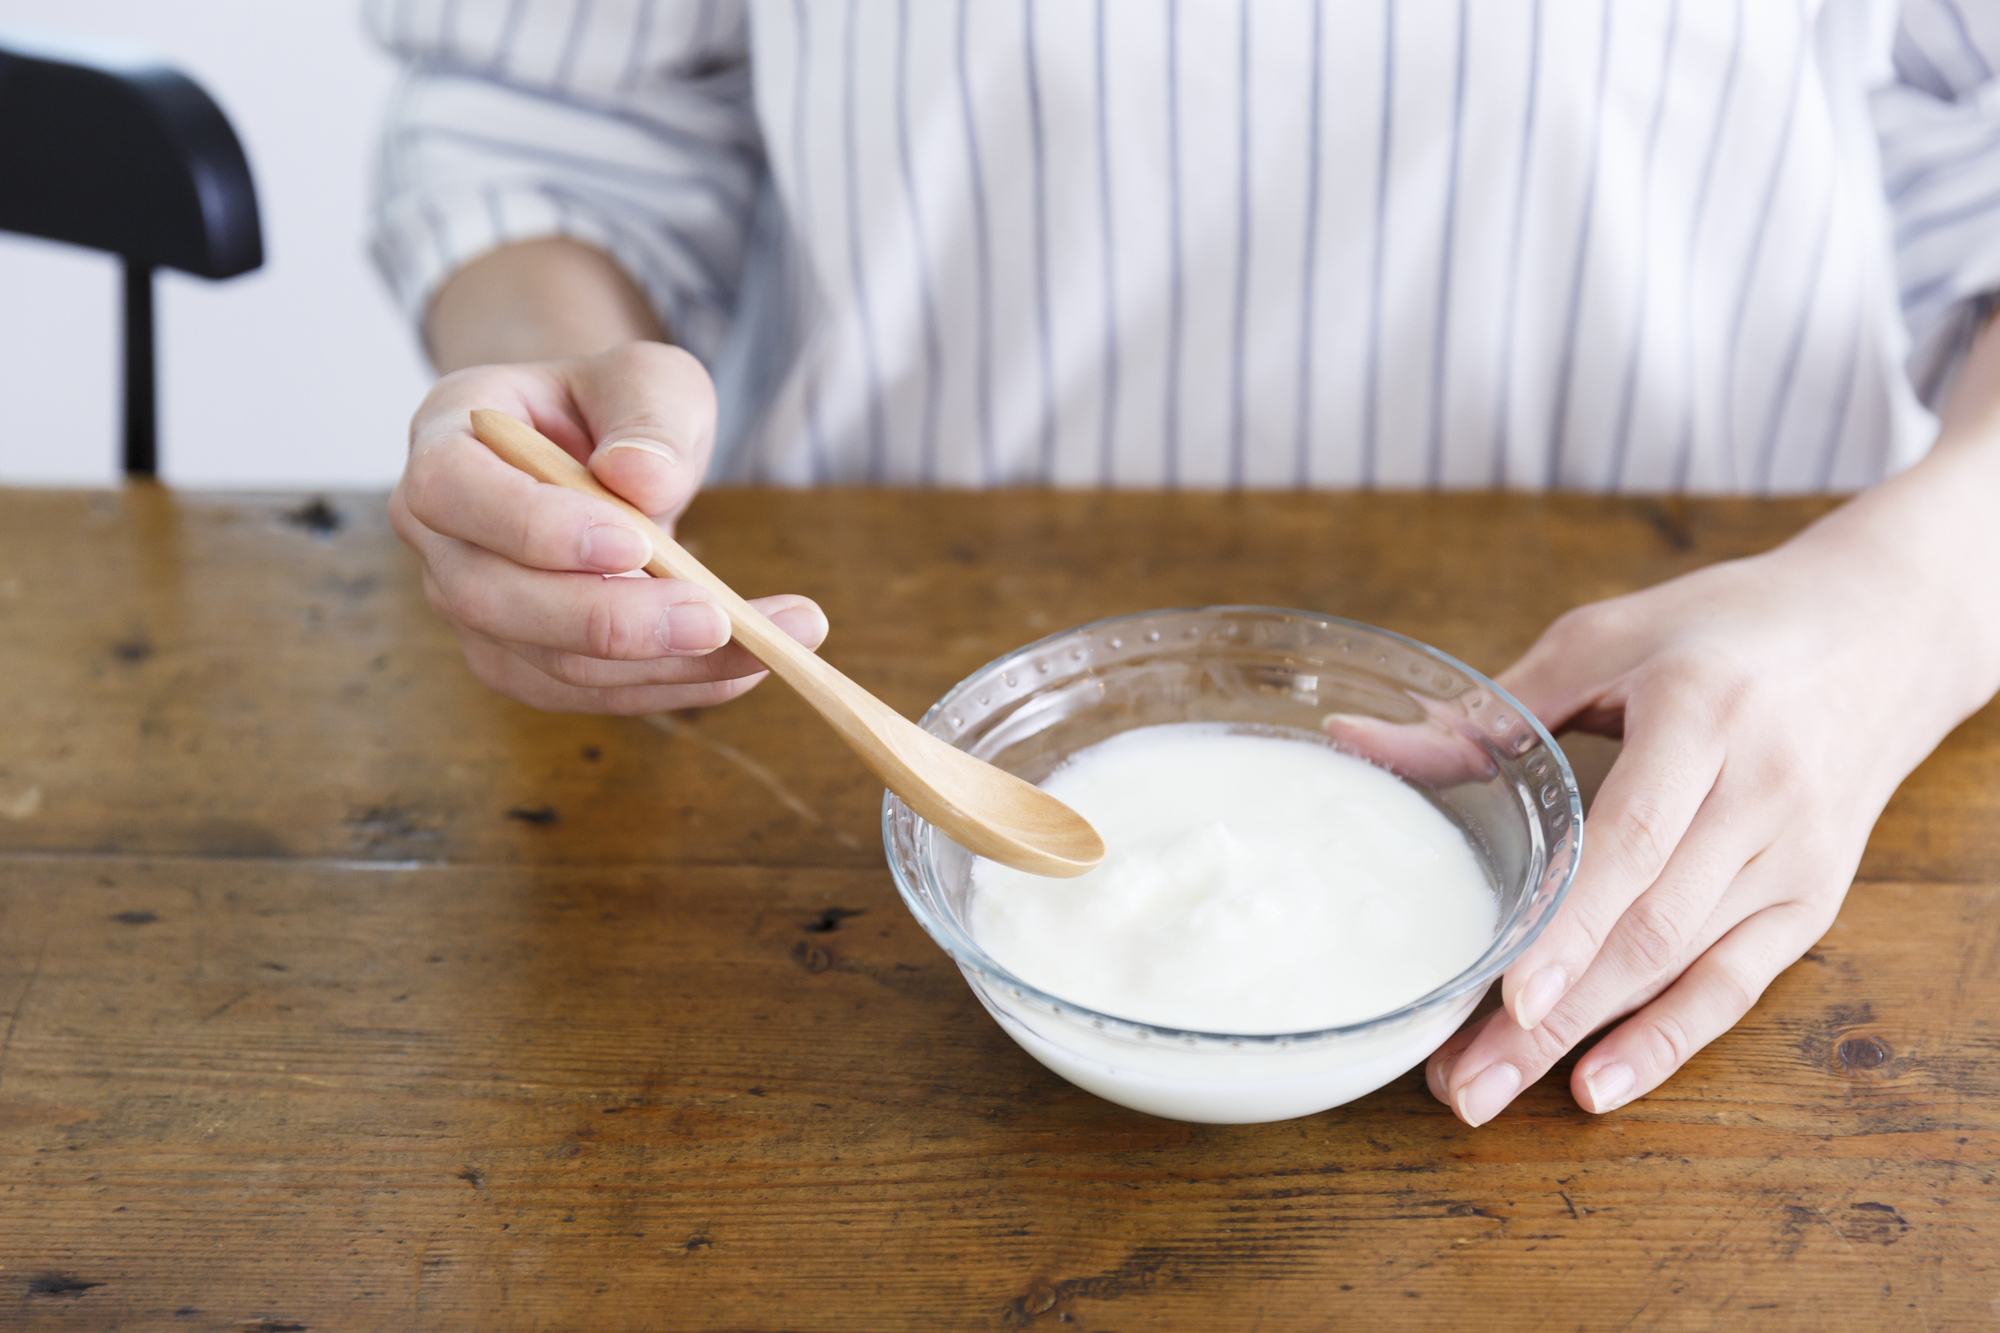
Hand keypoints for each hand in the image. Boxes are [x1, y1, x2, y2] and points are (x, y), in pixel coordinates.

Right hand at [389, 342, 826, 713]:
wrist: (604, 453)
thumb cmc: (616, 407)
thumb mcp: (648, 379)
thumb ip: (647, 416)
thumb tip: (641, 481)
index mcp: (444, 439)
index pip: (454, 491)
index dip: (536, 527)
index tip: (635, 544)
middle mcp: (440, 535)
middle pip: (495, 600)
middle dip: (613, 621)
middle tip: (718, 620)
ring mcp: (472, 609)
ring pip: (553, 665)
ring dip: (665, 666)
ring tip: (771, 643)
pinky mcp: (523, 661)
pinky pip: (592, 694)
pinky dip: (674, 685)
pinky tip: (748, 662)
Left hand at [1425, 516, 1996, 1124]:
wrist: (1881, 630)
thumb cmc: (1721, 628)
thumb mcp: (1605, 638)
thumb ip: (1493, 710)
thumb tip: (1356, 741)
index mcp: (1702, 713)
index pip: (1632, 837)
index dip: (1570, 924)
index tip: (1509, 995)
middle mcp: (1759, 793)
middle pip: (1648, 926)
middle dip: (1550, 1017)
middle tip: (1459, 1084)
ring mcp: (1795, 855)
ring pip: (1683, 967)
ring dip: (1585, 1039)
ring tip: (1489, 1091)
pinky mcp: (1813, 897)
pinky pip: (1737, 985)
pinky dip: (1669, 1042)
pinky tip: (1598, 1084)